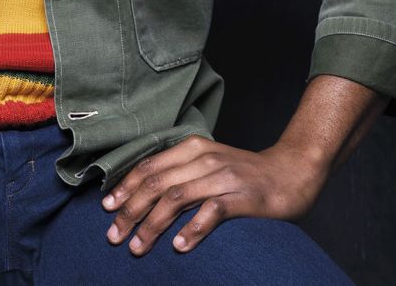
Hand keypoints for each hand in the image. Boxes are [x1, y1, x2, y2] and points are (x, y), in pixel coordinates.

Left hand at [102, 135, 326, 255]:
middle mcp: (202, 158)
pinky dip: (192, 229)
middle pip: (156, 183)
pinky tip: (179, 246)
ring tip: (137, 247)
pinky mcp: (241, 196)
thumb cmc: (243, 173)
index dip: (125, 187)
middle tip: (113, 236)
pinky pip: (211, 212)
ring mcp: (222, 176)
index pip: (148, 166)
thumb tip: (143, 195)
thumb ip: (179, 173)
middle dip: (130, 210)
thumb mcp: (207, 164)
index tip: (106, 207)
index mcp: (190, 148)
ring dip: (152, 224)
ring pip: (176, 198)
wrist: (290, 172)